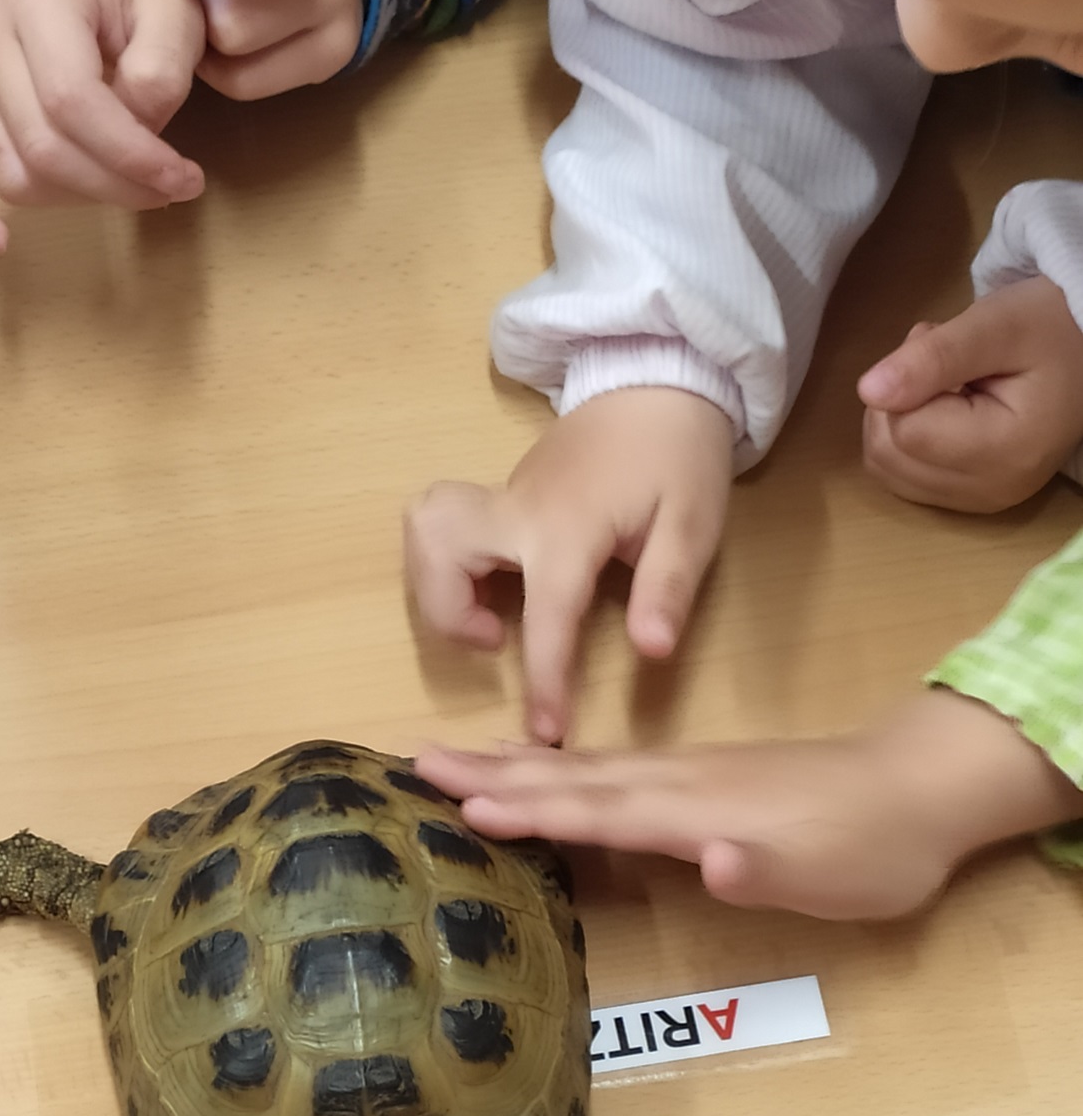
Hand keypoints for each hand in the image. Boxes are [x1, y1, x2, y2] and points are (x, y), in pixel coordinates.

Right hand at [0, 0, 205, 251]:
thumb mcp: (175, 15)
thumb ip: (159, 74)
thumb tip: (133, 134)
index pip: (72, 102)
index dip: (131, 156)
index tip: (184, 179)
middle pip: (42, 148)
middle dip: (114, 185)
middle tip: (171, 189)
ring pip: (14, 176)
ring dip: (76, 198)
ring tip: (128, 185)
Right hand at [404, 389, 733, 744]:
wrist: (656, 382)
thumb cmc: (678, 459)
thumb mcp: (693, 525)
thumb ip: (668, 589)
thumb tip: (651, 651)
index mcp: (568, 527)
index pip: (547, 614)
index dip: (543, 679)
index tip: (545, 732)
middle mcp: (516, 510)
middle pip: (436, 549)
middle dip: (446, 610)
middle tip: (495, 637)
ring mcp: (498, 498)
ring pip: (422, 531)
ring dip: (435, 585)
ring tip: (486, 614)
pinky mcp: (494, 497)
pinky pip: (439, 530)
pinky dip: (443, 566)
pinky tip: (488, 586)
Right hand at [415, 691, 1082, 921]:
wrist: (920, 786)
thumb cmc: (873, 846)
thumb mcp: (832, 876)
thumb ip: (764, 868)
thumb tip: (709, 859)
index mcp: (696, 809)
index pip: (599, 808)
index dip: (532, 810)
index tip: (461, 804)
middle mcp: (677, 782)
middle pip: (570, 776)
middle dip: (492, 771)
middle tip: (413, 762)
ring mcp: (682, 774)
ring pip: (580, 768)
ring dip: (511, 763)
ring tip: (446, 758)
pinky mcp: (692, 779)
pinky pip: (602, 771)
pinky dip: (555, 769)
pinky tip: (536, 772)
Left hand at [859, 277, 1082, 511]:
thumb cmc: (1049, 330)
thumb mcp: (997, 326)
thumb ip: (934, 357)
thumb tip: (868, 390)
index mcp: (1005, 453)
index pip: (904, 428)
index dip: (908, 379)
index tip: (944, 345)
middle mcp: (990, 492)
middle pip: (888, 452)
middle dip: (897, 398)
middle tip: (943, 360)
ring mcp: (977, 503)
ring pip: (885, 466)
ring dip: (896, 416)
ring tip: (947, 382)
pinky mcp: (965, 501)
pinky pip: (900, 475)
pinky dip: (905, 438)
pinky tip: (943, 409)